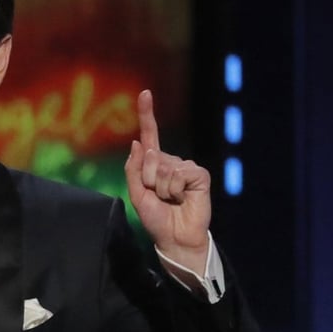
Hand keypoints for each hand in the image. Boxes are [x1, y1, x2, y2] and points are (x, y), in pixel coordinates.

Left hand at [124, 90, 211, 270]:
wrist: (174, 237)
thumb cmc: (156, 218)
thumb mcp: (136, 194)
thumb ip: (133, 169)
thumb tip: (138, 142)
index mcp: (154, 163)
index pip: (150, 135)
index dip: (147, 114)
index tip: (146, 93)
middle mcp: (170, 161)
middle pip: (151, 158)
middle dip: (148, 180)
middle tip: (157, 197)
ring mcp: (185, 167)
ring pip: (163, 167)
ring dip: (161, 188)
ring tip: (170, 200)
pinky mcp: (199, 175)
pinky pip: (179, 174)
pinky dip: (175, 190)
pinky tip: (183, 198)